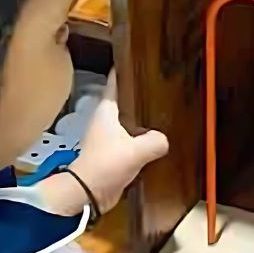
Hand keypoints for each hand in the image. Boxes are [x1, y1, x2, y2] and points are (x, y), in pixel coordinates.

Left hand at [39, 71, 168, 214]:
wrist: (87, 193)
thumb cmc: (106, 164)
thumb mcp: (136, 151)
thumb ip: (155, 141)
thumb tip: (163, 140)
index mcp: (107, 110)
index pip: (115, 81)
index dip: (126, 69)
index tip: (141, 58)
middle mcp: (106, 119)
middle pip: (126, 100)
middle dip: (141, 95)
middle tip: (164, 86)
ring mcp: (109, 137)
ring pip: (130, 121)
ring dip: (143, 119)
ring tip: (166, 112)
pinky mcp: (113, 154)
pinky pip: (132, 140)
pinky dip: (142, 139)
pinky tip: (158, 141)